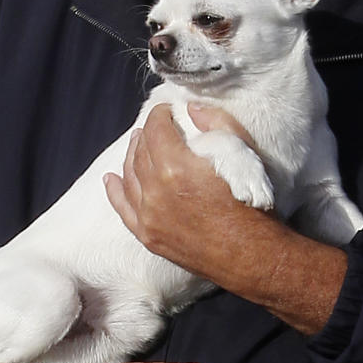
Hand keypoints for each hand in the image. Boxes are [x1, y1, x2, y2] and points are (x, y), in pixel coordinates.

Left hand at [105, 103, 259, 279]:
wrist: (251, 254)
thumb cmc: (251, 202)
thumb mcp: (242, 151)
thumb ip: (216, 122)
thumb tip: (191, 108)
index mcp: (176, 167)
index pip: (156, 129)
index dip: (160, 115)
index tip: (167, 111)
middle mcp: (156, 191)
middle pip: (141, 150)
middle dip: (147, 133)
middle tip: (156, 126)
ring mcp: (149, 216)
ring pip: (129, 176)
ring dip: (132, 155)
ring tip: (137, 143)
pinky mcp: (149, 236)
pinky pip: (123, 208)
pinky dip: (115, 191)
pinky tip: (111, 179)